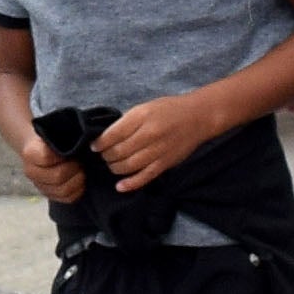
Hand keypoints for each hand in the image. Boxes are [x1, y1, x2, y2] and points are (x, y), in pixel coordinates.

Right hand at [9, 119, 80, 204]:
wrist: (38, 147)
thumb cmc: (50, 138)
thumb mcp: (53, 131)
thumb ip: (63, 137)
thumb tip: (83, 141)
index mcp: (30, 153)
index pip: (47, 157)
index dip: (63, 155)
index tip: (71, 149)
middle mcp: (31, 172)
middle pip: (57, 177)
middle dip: (74, 169)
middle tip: (80, 162)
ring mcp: (39, 185)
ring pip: (62, 191)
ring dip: (77, 181)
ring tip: (80, 171)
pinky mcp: (48, 194)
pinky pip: (66, 199)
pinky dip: (77, 190)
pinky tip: (79, 181)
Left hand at [93, 92, 221, 191]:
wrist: (198, 117)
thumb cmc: (169, 110)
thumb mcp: (144, 107)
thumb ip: (127, 122)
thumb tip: (107, 137)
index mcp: (141, 116)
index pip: (112, 134)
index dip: (99, 143)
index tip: (94, 146)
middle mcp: (149, 134)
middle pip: (118, 152)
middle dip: (106, 156)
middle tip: (104, 155)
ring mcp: (158, 151)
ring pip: (128, 166)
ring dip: (115, 168)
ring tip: (112, 165)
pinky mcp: (165, 163)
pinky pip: (145, 177)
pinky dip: (131, 184)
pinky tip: (120, 186)